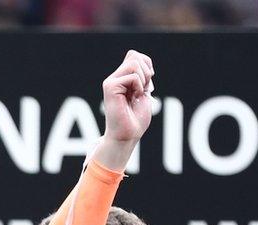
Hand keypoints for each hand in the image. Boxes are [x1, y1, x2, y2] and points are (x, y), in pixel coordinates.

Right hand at [91, 50, 153, 170]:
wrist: (127, 135)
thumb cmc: (135, 120)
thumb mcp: (144, 93)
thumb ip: (142, 77)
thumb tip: (142, 60)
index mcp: (121, 79)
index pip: (134, 56)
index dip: (146, 65)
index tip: (147, 84)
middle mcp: (113, 78)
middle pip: (134, 56)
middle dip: (146, 72)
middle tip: (143, 91)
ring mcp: (110, 82)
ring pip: (134, 63)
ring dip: (143, 80)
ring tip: (138, 94)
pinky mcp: (110, 87)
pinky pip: (132, 76)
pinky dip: (139, 87)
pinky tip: (133, 98)